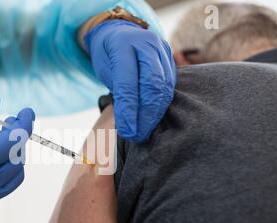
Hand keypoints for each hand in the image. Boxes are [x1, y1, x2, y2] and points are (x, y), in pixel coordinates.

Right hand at [0, 93, 34, 220]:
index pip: (12, 142)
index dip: (24, 124)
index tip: (26, 111)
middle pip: (18, 159)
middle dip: (18, 137)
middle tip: (8, 122)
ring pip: (16, 176)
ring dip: (16, 155)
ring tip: (1, 139)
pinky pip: (5, 187)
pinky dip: (7, 170)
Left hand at [84, 20, 176, 142]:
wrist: (120, 33)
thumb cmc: (109, 55)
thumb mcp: (105, 70)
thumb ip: (119, 90)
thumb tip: (130, 122)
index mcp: (123, 44)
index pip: (128, 83)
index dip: (128, 111)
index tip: (126, 131)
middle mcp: (146, 43)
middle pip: (152, 85)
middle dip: (145, 115)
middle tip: (137, 135)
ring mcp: (161, 49)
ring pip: (164, 87)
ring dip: (155, 113)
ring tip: (144, 131)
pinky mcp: (170, 57)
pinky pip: (170, 85)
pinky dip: (162, 104)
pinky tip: (154, 119)